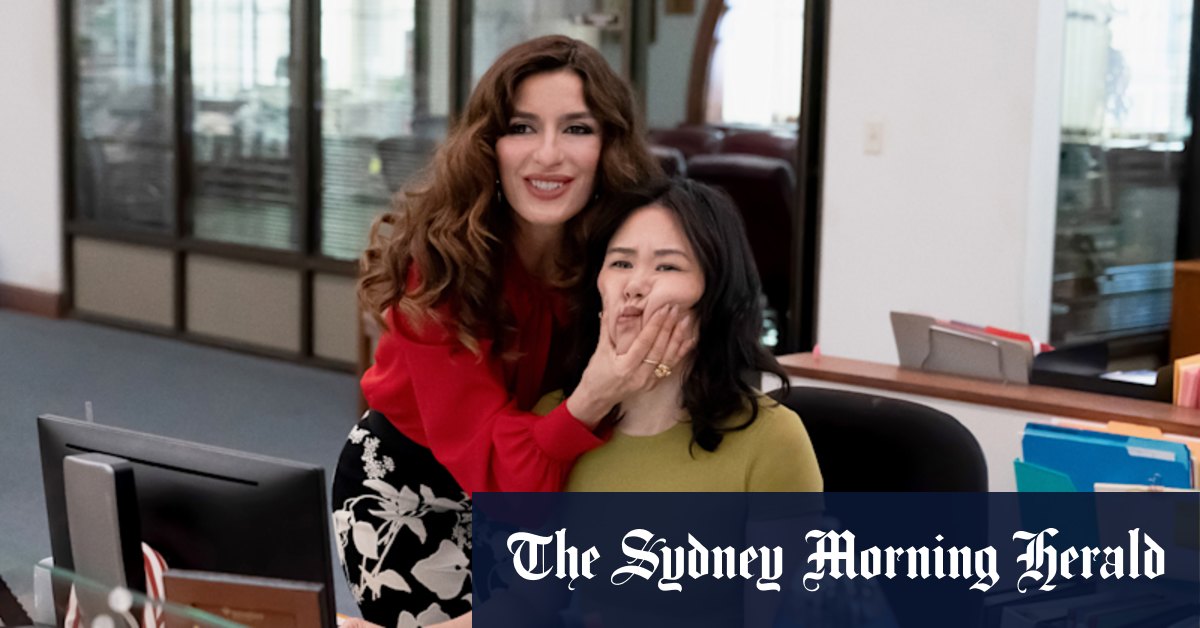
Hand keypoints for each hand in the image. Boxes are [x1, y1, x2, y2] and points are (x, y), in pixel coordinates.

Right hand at [567, 304, 696, 426]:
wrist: (597, 398)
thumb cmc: (596, 374)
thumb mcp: (600, 350)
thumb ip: (607, 328)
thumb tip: (610, 306)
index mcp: (625, 367)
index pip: (644, 342)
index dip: (655, 324)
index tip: (663, 309)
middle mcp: (639, 376)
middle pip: (659, 348)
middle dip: (669, 327)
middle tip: (676, 309)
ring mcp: (648, 381)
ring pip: (668, 358)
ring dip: (678, 338)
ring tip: (685, 320)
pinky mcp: (654, 384)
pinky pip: (670, 366)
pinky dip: (681, 352)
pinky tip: (690, 340)